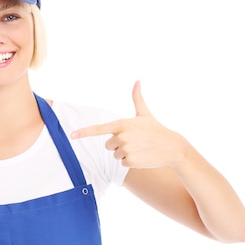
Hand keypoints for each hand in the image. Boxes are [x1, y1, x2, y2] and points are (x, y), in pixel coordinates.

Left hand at [70, 81, 186, 168]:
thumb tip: (137, 81)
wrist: (172, 146)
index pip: (99, 129)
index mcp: (121, 124)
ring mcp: (126, 149)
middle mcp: (121, 136)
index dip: (84, 132)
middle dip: (118, 145)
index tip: (72, 135)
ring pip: (115, 155)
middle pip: (108, 145)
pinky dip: (131, 162)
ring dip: (125, 154)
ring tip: (139, 148)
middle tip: (134, 142)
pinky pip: (122, 163)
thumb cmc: (156, 129)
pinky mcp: (131, 160)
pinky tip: (142, 156)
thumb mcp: (144, 114)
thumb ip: (137, 98)